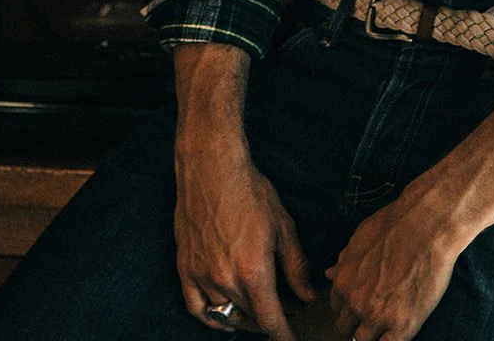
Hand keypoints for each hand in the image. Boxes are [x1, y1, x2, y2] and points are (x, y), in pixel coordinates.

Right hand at [175, 146, 316, 337]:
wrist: (212, 169)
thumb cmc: (251, 192)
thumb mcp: (283, 226)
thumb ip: (296, 265)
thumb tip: (308, 295)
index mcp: (253, 272)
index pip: (270, 320)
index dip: (284, 336)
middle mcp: (224, 281)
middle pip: (250, 319)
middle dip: (271, 322)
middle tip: (286, 311)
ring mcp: (202, 276)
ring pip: (225, 316)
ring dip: (245, 320)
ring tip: (260, 312)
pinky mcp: (185, 269)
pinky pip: (196, 308)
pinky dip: (213, 318)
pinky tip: (225, 316)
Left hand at [325, 194, 460, 340]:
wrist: (427, 224)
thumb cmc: (396, 223)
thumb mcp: (362, 237)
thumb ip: (344, 260)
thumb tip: (330, 274)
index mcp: (344, 280)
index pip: (337, 306)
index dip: (349, 305)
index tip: (360, 304)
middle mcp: (356, 301)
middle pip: (346, 327)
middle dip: (357, 321)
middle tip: (374, 314)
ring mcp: (378, 316)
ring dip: (372, 333)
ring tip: (386, 323)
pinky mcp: (402, 325)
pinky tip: (396, 332)